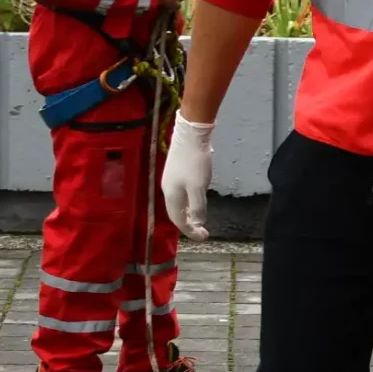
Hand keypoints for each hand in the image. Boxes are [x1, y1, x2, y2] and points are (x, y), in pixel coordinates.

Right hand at [162, 116, 214, 241]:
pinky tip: (197, 201)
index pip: (178, 220)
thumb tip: (196, 223)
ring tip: (199, 221)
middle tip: (202, 232)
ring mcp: (171, 180)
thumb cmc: (195, 161)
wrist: (191, 134)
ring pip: (178, 203)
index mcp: (171, 195)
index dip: (190, 231)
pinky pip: (181, 194)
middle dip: (188, 225)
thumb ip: (197, 206)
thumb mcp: (198, 187)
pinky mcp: (177, 171)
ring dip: (188, 214)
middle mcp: (168, 189)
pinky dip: (189, 203)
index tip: (204, 238)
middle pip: (176, 213)